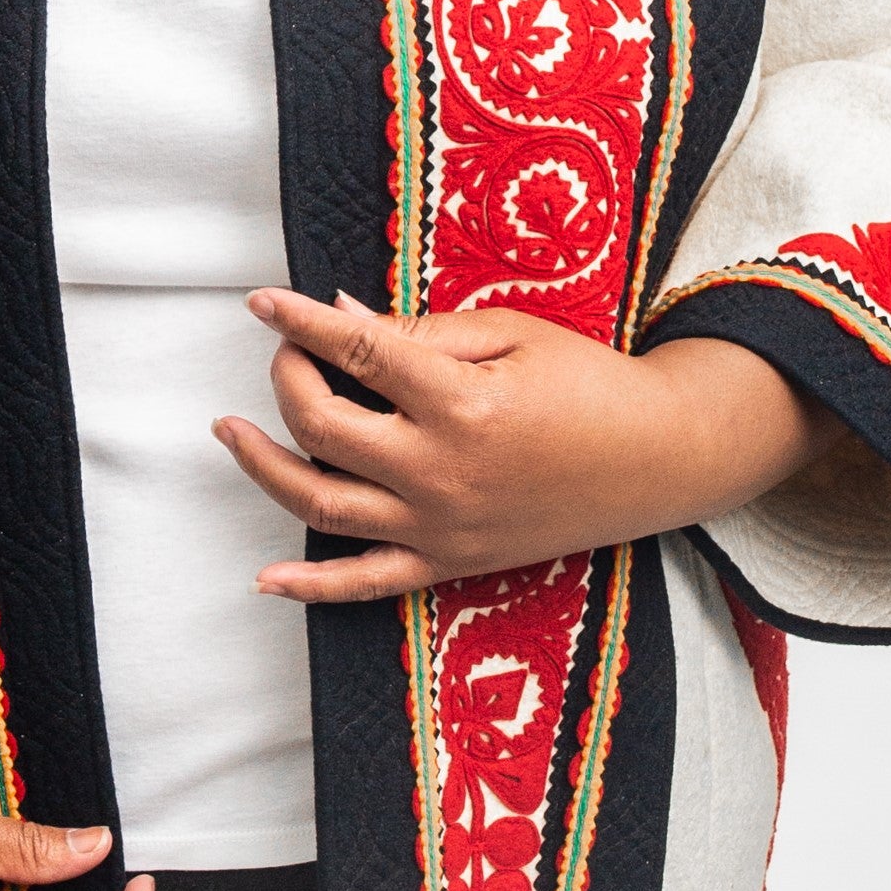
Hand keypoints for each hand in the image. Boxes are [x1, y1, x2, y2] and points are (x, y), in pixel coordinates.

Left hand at [214, 288, 840, 603]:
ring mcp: (441, 526)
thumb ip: (418, 331)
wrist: (660, 458)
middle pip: (322, 426)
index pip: (354, 351)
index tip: (262, 302)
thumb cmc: (589, 383)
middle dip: (287, 381)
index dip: (298, 322)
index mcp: (460, 402)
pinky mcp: (451, 563)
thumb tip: (336, 314)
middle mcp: (440, 471)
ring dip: (263, 467)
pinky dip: (311, 588)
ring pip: (321, 504)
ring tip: (231, 431)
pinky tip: (265, 579)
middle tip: (284, 355)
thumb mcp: (509, 335)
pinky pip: (367, 585)